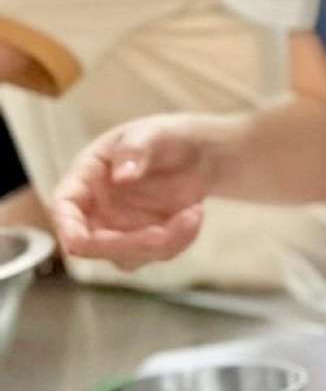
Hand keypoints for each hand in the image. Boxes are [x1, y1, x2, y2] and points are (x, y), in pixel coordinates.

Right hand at [49, 115, 216, 268]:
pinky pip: (155, 255)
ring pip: (127, 257)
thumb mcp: (152, 133)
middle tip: (172, 229)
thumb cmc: (166, 136)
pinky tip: (195, 214)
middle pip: (94, 245)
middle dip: (133, 243)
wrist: (197, 153)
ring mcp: (117, 230)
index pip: (63, 208)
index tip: (79, 242)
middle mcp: (94, 210)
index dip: (67, 228)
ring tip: (194, 211)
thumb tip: (121, 176)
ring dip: (165, 242)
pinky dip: (180, 240)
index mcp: (85, 179)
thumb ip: (134, 150)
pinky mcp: (142, 241)